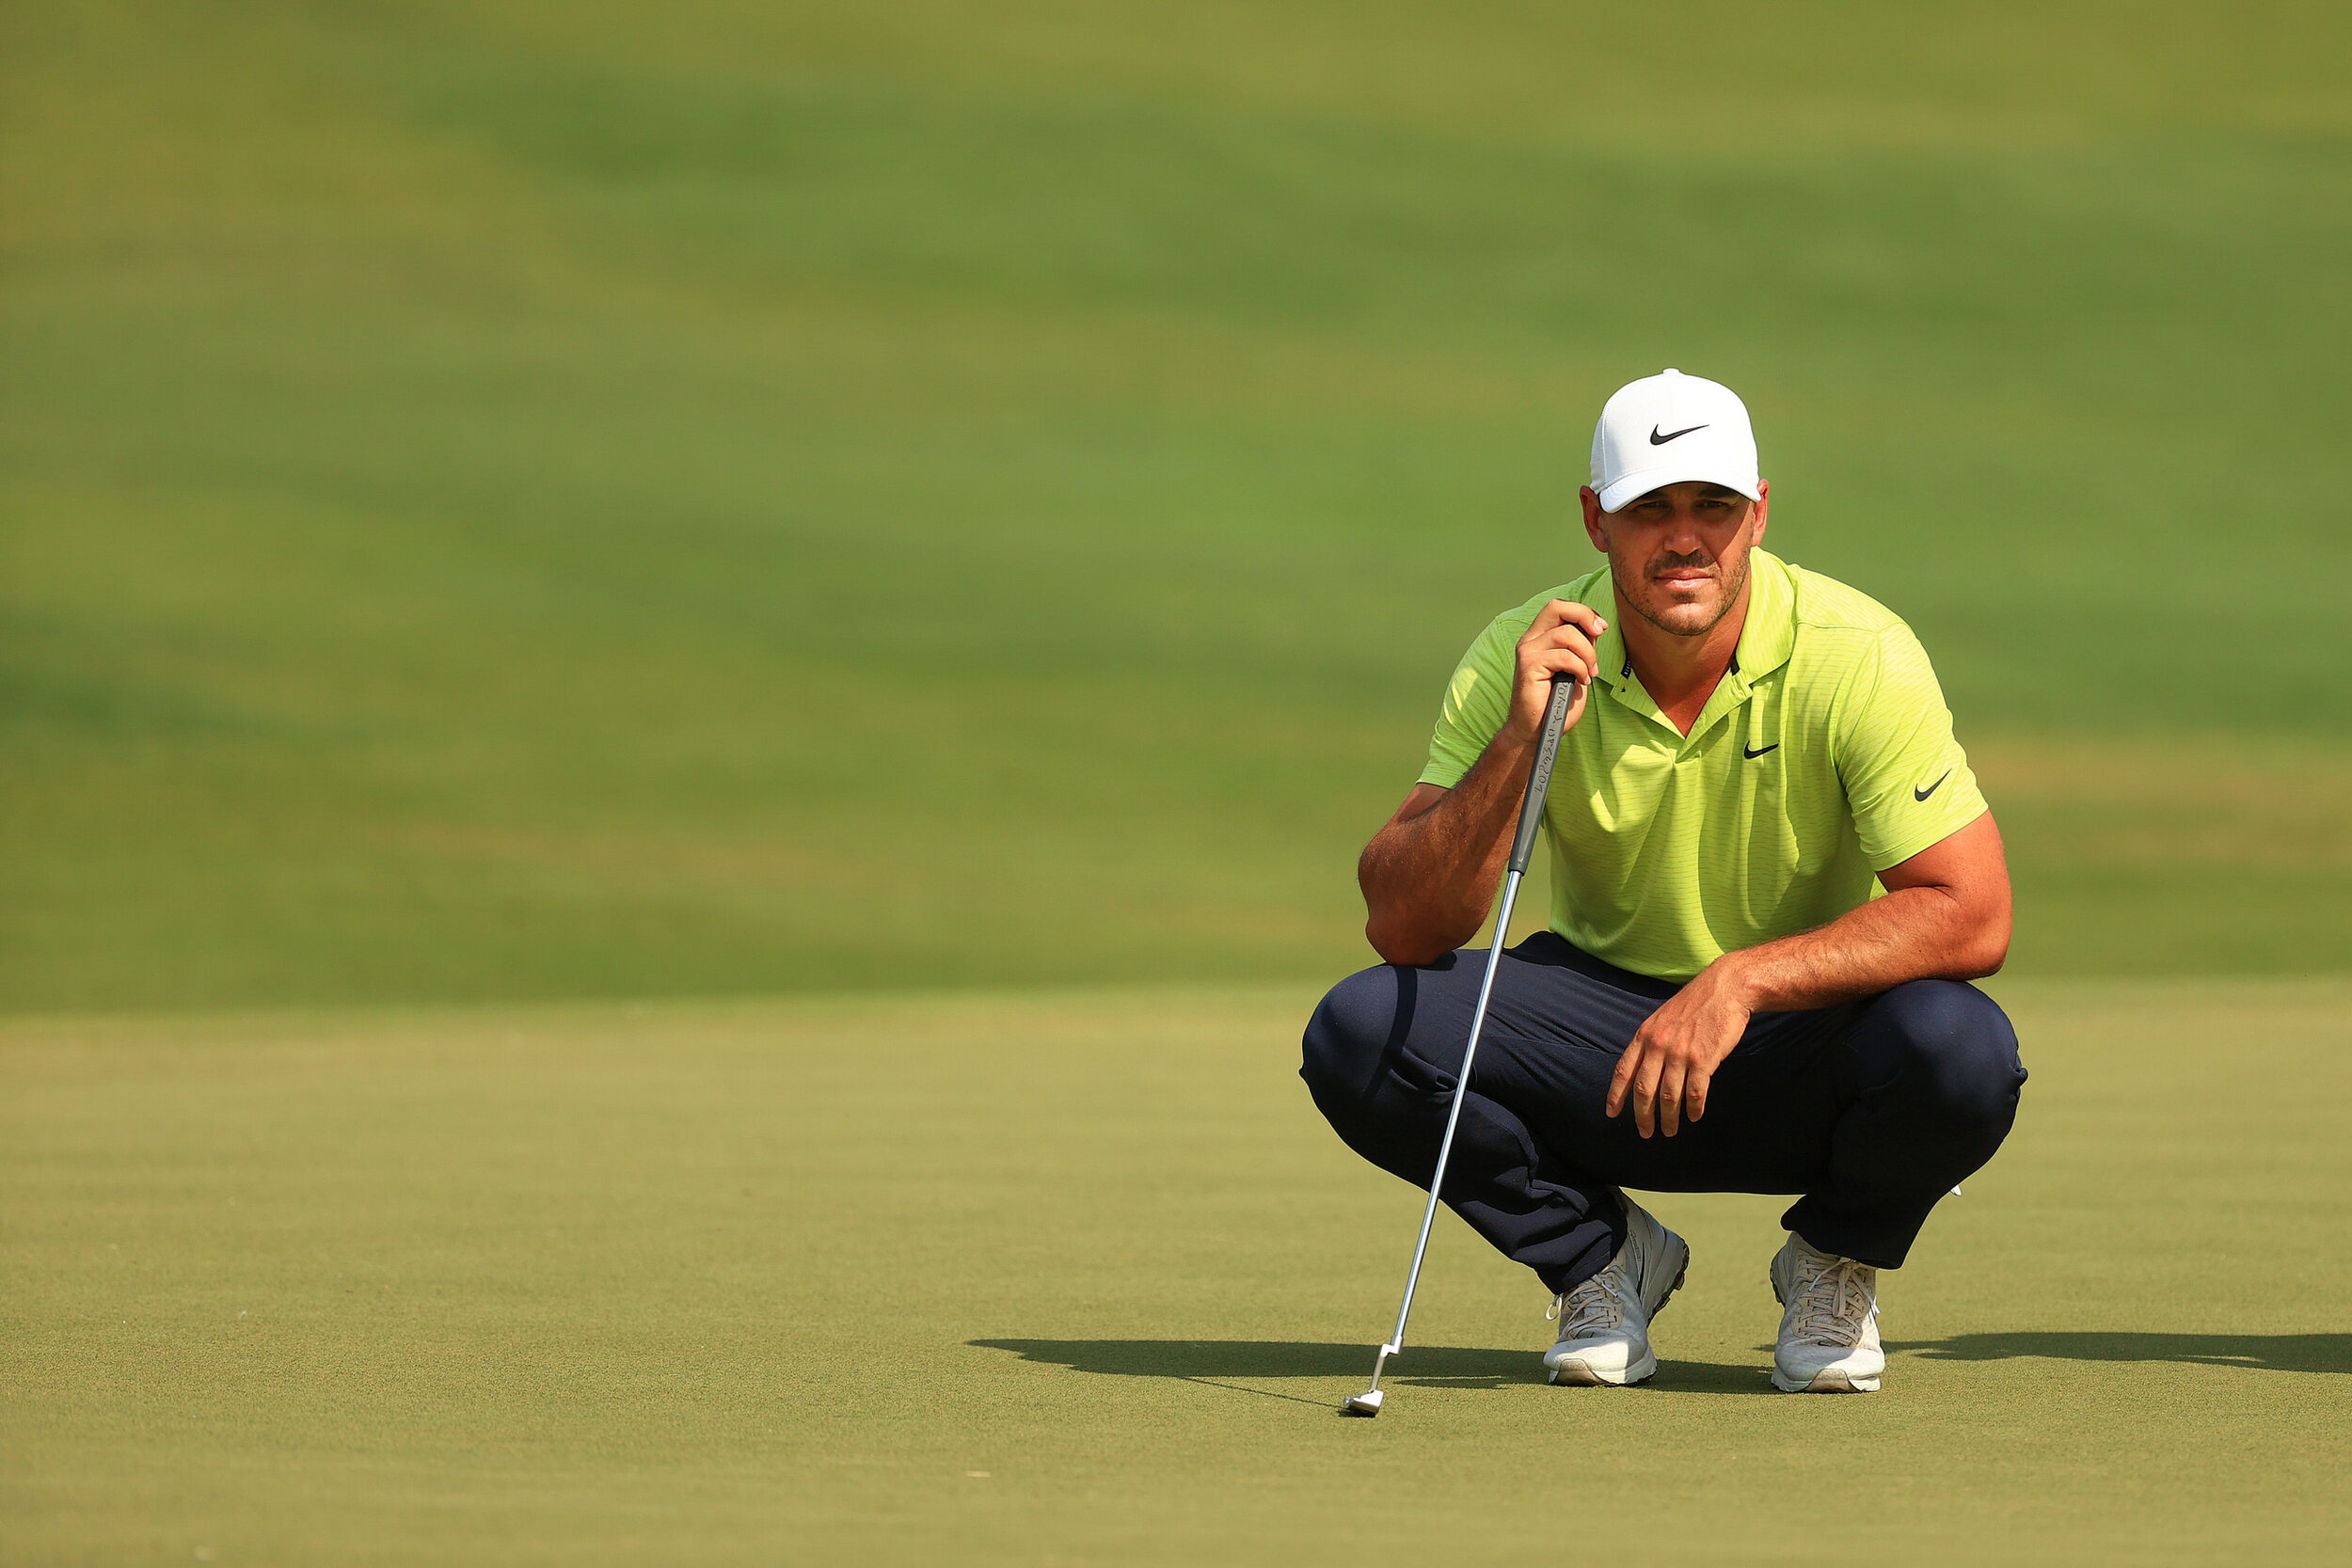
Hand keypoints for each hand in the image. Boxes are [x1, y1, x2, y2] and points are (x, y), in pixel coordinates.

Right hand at [1509, 600, 1602, 742]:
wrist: (1536, 731)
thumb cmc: (1555, 703)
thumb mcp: (1575, 668)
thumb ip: (1580, 647)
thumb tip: (1594, 628)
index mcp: (1539, 637)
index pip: (1560, 607)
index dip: (1584, 611)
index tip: (1601, 627)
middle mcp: (1530, 639)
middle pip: (1557, 607)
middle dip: (1584, 616)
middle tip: (1600, 632)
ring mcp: (1527, 651)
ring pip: (1566, 634)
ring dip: (1587, 654)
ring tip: (1589, 673)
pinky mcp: (1528, 666)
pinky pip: (1565, 657)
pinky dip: (1580, 669)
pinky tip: (1581, 682)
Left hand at [1607, 959, 1752, 1136]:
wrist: (1725, 988)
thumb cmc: (1695, 1004)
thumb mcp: (1662, 1018)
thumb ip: (1651, 1042)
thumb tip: (1642, 1069)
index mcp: (1645, 1035)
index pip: (1623, 1070)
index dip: (1616, 1095)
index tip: (1612, 1113)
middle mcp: (1658, 1045)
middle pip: (1644, 1090)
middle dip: (1642, 1116)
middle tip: (1645, 1133)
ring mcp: (1680, 1053)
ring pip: (1668, 1096)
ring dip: (1669, 1118)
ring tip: (1670, 1131)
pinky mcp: (1703, 1059)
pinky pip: (1695, 1093)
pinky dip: (1693, 1109)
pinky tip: (1694, 1116)